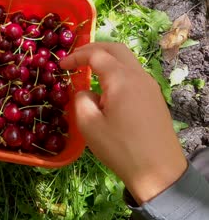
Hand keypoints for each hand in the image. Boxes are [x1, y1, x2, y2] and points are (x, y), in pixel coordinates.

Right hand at [60, 42, 186, 204]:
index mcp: (121, 79)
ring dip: (106, 59)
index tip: (61, 66)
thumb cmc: (120, 147)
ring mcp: (150, 86)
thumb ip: (81, 99)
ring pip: (126, 60)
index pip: (96, 55)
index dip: (76, 56)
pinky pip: (133, 74)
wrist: (158, 170)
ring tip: (88, 70)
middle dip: (93, 49)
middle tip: (75, 58)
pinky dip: (116, 71)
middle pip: (115, 49)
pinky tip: (106, 87)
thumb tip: (86, 92)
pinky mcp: (154, 97)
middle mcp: (138, 76)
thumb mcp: (89, 125)